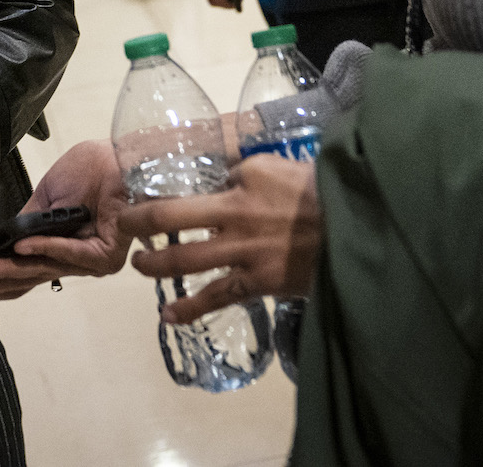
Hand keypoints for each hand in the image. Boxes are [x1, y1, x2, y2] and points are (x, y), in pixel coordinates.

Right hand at [0, 140, 130, 304]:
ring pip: (39, 270)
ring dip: (4, 269)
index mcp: (57, 249)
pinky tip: (19, 248)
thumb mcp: (46, 197)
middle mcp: (71, 262)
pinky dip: (42, 250)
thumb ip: (26, 223)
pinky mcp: (103, 257)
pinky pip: (67, 255)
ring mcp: (87, 263)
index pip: (18, 272)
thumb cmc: (92, 172)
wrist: (125, 159)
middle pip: (22, 280)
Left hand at [119, 156, 321, 322]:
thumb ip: (249, 172)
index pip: (197, 180)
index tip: (150, 195)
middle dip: (140, 222)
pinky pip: (216, 297)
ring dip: (156, 264)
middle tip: (124, 225)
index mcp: (243, 178)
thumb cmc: (324, 193)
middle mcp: (235, 213)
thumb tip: (227, 178)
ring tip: (140, 267)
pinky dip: (189, 308)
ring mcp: (244, 251)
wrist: (358, 228)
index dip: (171, 188)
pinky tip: (168, 316)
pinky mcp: (258, 282)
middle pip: (171, 217)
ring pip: (185, 259)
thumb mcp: (283, 167)